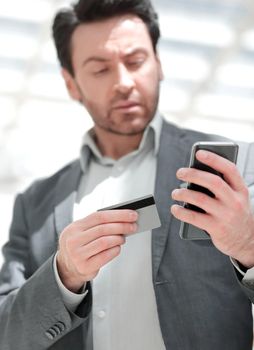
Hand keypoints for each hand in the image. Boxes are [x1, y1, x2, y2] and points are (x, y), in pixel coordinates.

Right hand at [57, 210, 137, 291]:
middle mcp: (74, 240)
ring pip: (104, 242)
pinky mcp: (84, 267)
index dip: (118, 214)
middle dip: (122, 226)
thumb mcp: (82, 231)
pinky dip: (115, 250)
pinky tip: (118, 247)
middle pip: (103, 228)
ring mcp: (78, 254)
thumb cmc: (80, 246)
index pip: (99, 216)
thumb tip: (122, 219)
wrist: (67, 267)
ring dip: (118, 238)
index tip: (131, 214)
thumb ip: (98, 225)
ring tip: (123, 238)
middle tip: (133, 226)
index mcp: (74, 227)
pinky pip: (105, 256)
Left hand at [171, 150, 253, 267]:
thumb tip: (194, 173)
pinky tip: (175, 208)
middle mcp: (235, 202)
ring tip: (175, 192)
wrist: (246, 240)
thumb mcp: (236, 198)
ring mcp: (226, 216)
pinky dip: (181, 212)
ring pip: (200, 199)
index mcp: (240, 190)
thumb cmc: (234, 213)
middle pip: (213, 182)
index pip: (229, 169)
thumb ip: (222, 186)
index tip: (199, 153)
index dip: (214, 159)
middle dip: (193, 174)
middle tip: (180, 172)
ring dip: (183, 193)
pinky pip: (194, 218)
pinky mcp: (216, 228)